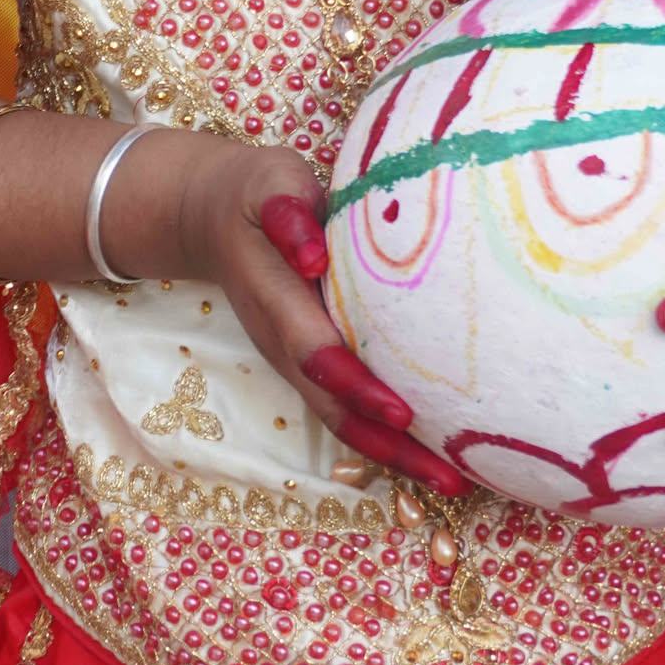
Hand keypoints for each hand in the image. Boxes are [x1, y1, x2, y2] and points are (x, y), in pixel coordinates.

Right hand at [176, 144, 468, 495]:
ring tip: (451, 480)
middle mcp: (283, 343)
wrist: (213, 214)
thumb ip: (285, 214)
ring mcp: (293, 358)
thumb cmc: (255, 192)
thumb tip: (311, 256)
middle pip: (333, 409)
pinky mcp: (307, 360)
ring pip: (339, 418)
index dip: (358, 387)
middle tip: (449, 477)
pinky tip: (429, 446)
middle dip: (389, 447)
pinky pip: (343, 406)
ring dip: (392, 453)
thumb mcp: (268, 184)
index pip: (317, 354)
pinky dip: (382, 434)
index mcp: (277, 301)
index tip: (403, 412)